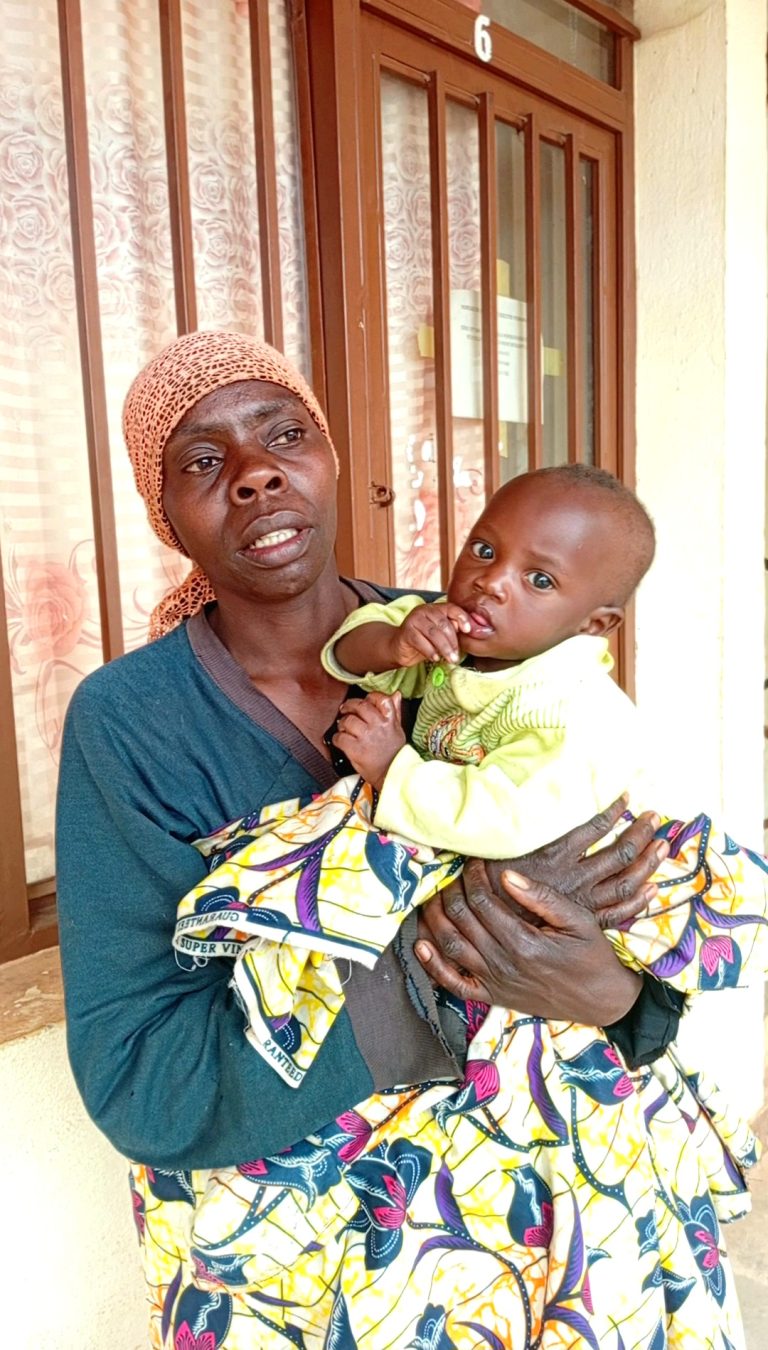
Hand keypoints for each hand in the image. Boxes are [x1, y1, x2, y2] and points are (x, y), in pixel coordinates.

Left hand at [333, 692, 406, 788]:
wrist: (392, 775)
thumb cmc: (394, 754)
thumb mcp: (398, 730)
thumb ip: (395, 712)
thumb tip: (395, 694)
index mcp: (390, 721)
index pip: (380, 699)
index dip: (370, 697)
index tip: (365, 701)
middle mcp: (378, 726)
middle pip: (360, 706)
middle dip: (350, 706)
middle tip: (345, 709)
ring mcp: (367, 738)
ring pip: (348, 720)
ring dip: (342, 723)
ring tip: (344, 727)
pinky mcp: (356, 750)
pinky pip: (340, 738)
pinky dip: (337, 738)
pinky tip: (340, 740)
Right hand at [389, 602, 471, 666]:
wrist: (399, 648)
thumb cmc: (424, 642)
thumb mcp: (441, 636)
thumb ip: (452, 631)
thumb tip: (467, 631)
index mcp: (435, 608)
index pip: (452, 608)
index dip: (462, 618)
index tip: (468, 631)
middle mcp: (424, 610)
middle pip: (443, 624)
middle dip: (453, 641)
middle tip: (457, 656)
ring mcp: (414, 619)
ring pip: (433, 633)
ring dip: (444, 648)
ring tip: (450, 660)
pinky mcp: (406, 631)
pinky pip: (420, 641)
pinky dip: (430, 651)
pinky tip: (435, 658)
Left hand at [414, 796, 668, 1023]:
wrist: (601, 1001)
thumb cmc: (592, 956)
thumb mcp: (578, 920)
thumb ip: (542, 898)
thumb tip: (507, 874)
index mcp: (524, 942)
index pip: (482, 901)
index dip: (471, 877)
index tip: (471, 861)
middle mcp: (503, 964)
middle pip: (461, 919)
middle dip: (451, 891)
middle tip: (450, 873)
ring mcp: (495, 983)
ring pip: (450, 946)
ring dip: (435, 919)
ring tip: (432, 896)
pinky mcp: (492, 997)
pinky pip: (453, 984)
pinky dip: (433, 966)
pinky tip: (421, 945)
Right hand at [485, 796, 668, 928]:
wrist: (487, 922)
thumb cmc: (490, 881)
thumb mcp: (502, 847)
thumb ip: (521, 826)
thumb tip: (528, 794)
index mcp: (555, 855)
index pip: (594, 828)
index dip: (613, 811)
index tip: (627, 797)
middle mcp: (574, 877)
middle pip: (619, 854)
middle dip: (640, 834)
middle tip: (655, 818)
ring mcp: (582, 901)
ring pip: (625, 880)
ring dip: (647, 862)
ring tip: (663, 846)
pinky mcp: (584, 919)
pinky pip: (619, 911)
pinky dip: (639, 899)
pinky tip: (652, 888)